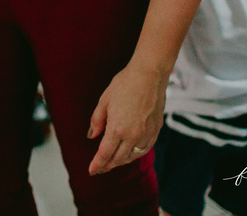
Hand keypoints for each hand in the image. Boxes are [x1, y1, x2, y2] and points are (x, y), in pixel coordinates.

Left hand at [87, 60, 167, 175]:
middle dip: (107, 165)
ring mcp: (146, 135)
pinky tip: (129, 154)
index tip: (91, 171)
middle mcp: (133, 136)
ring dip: (121, 162)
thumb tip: (92, 136)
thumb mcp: (104, 101)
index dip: (97, 164)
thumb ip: (97, 121)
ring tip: (112, 163)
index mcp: (117, 128)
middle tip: (99, 169)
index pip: (105, 154)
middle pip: (118, 158)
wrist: (149, 76)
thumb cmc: (124, 85)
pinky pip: (144, 150)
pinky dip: (134, 155)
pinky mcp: (155, 131)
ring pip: (132, 156)